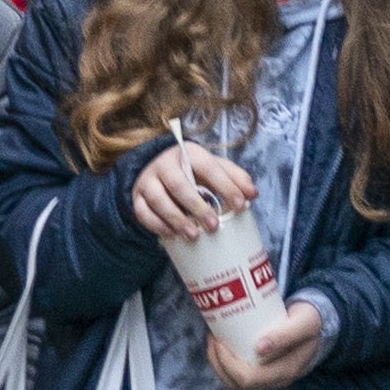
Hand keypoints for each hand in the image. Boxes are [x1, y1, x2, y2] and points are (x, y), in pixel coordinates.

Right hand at [130, 143, 259, 250]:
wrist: (157, 168)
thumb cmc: (192, 171)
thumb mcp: (213, 168)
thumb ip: (234, 177)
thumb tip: (252, 193)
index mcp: (188, 153)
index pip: (208, 167)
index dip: (226, 185)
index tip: (241, 204)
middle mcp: (165, 164)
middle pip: (179, 184)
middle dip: (197, 206)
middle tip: (213, 226)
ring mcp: (148, 180)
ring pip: (158, 199)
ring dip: (176, 219)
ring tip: (193, 235)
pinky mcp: (137, 197)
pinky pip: (142, 212)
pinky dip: (156, 225)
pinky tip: (171, 235)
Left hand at [206, 297, 334, 389]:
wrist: (319, 321)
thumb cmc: (311, 320)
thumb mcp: (304, 323)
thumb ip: (287, 334)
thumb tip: (261, 348)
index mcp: (284, 372)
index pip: (247, 378)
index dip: (226, 363)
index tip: (219, 340)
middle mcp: (274, 379)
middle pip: (236, 382)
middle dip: (218, 361)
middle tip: (213, 336)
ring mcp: (267, 375)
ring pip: (233, 380)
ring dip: (218, 362)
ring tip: (214, 338)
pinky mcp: (262, 368)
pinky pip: (237, 371)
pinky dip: (224, 360)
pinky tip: (221, 342)